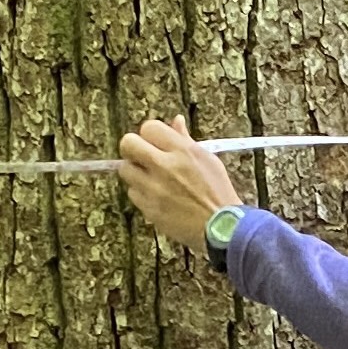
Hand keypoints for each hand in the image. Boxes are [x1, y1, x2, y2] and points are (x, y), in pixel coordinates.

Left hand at [118, 120, 240, 246]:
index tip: (154, 142)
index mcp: (182, 151)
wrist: (222, 227)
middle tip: (141, 156)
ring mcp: (154, 188)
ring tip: (150, 178)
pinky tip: (155, 196)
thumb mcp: (208, 160)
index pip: (149, 127)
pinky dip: (140, 193)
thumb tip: (176, 120)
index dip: (150, 134)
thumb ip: (186, 140)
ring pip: (125, 169)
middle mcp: (165, 166)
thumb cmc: (218, 193)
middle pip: (128, 143)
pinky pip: (132, 193)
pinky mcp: (149, 208)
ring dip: (135, 172)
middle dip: (132, 148)